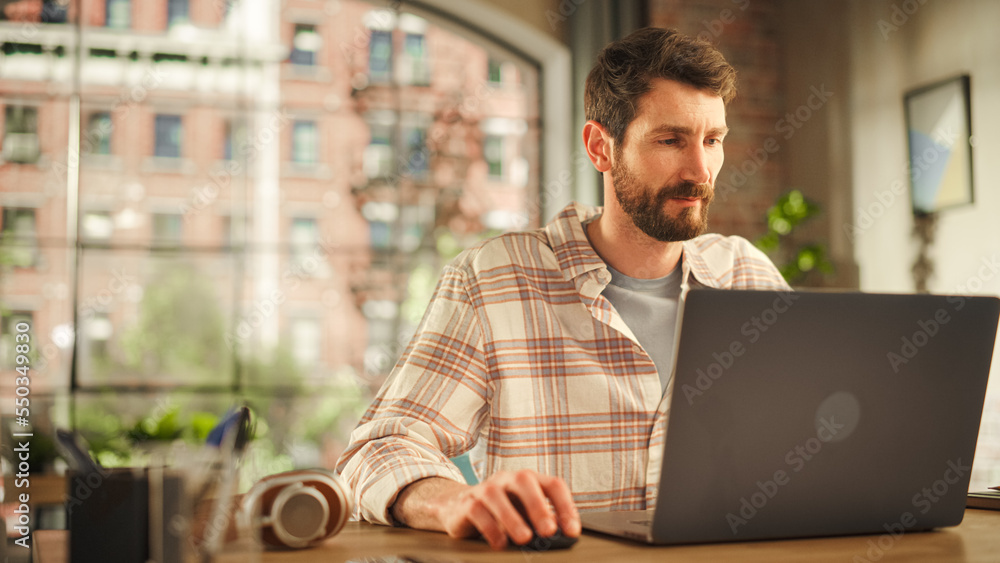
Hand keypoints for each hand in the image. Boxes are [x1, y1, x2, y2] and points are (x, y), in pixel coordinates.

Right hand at [392, 470, 580, 549]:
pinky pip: (477, 511)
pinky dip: (490, 528)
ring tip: (524, 538)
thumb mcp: (524, 514)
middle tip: (549, 531)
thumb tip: (562, 535)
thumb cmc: (501, 512)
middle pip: (525, 481)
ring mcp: (485, 488)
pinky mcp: (466, 503)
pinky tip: (500, 543)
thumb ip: (542, 521)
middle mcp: (507, 479)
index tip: (572, 531)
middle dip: (538, 506)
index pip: (552, 485)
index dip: (565, 506)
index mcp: (528, 481)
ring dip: (512, 518)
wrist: (459, 508)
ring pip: (496, 496)